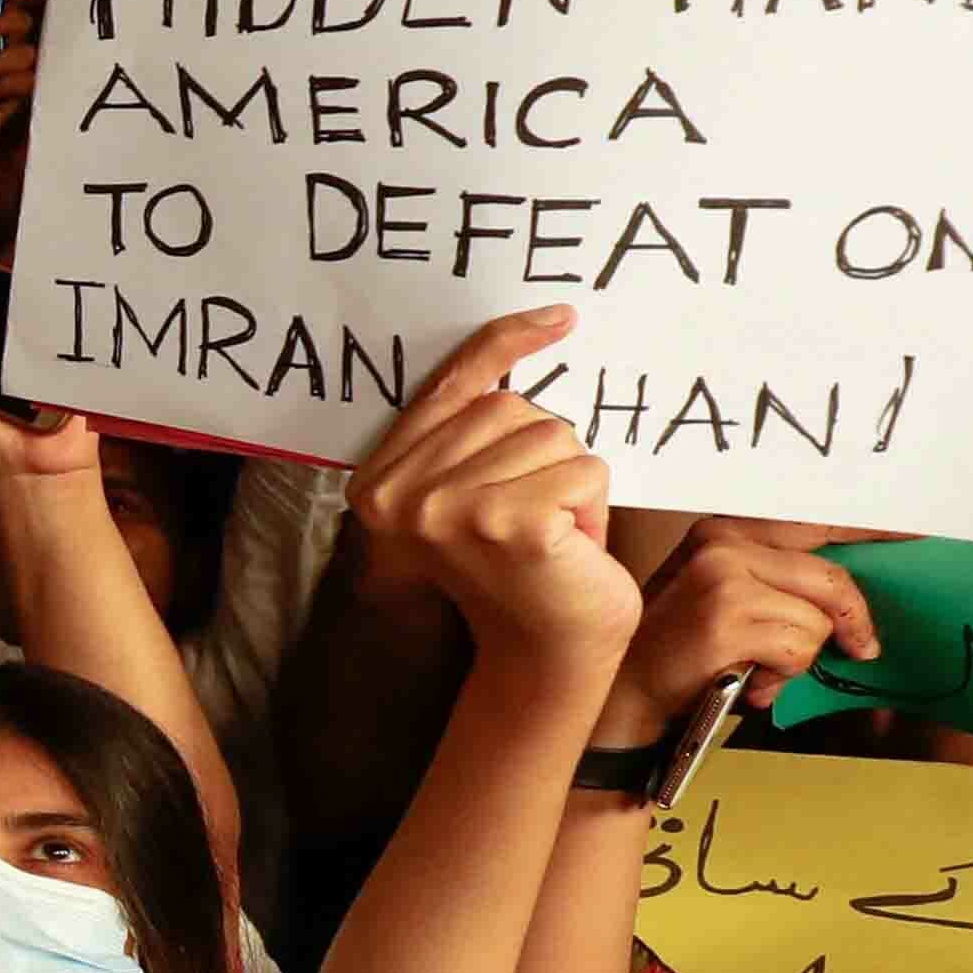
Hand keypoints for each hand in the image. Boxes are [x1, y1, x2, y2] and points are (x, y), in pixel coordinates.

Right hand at [348, 309, 637, 665]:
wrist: (545, 656)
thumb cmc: (522, 570)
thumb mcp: (473, 493)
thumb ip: (467, 437)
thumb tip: (517, 349)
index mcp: (379, 481)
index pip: (448, 386)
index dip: (505, 344)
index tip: (559, 316)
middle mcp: (400, 494)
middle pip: (508, 407)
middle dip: (545, 454)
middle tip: (539, 516)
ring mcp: (449, 508)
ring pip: (551, 435)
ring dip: (572, 482)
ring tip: (555, 534)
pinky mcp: (509, 523)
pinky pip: (583, 470)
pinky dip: (594, 506)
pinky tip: (573, 547)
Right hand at [600, 518, 880, 749]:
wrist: (622, 690)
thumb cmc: (678, 648)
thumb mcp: (722, 594)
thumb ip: (777, 580)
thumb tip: (851, 597)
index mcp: (725, 530)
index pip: (817, 522)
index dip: (874, 531)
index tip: (921, 535)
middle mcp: (724, 543)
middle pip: (831, 577)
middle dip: (851, 622)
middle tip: (861, 649)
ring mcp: (723, 578)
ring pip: (818, 620)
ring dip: (801, 658)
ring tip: (761, 669)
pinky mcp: (726, 619)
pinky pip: (799, 648)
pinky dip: (785, 676)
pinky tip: (751, 681)